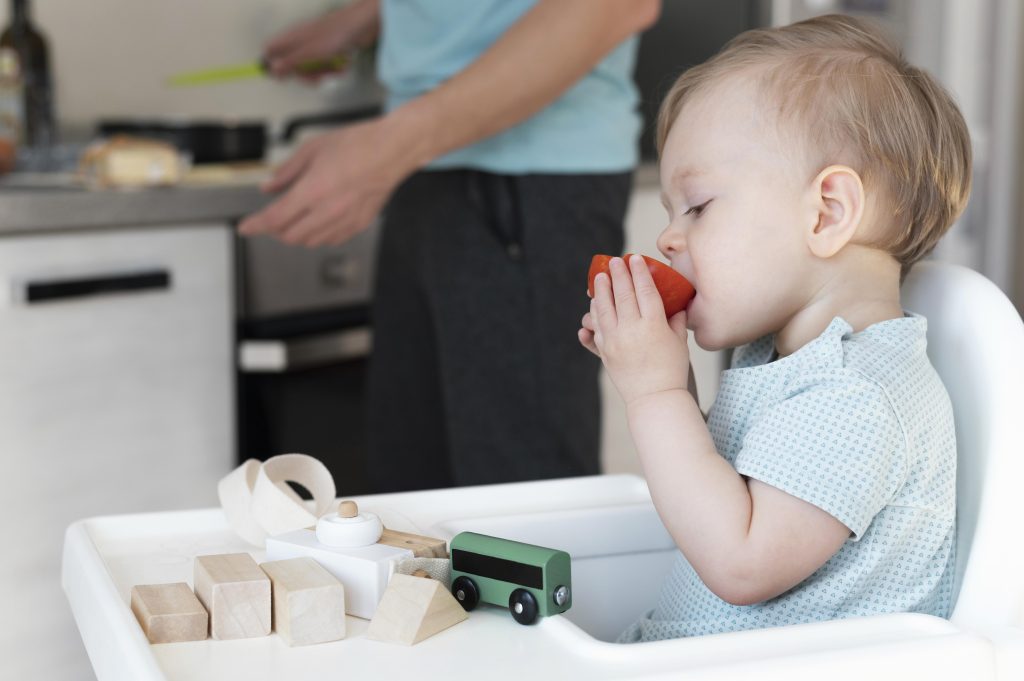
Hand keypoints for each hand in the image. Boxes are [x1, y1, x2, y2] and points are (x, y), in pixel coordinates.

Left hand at [237, 118, 408, 246]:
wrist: (391, 151)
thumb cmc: (356, 144)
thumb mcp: (312, 149)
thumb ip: (286, 172)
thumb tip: (268, 186)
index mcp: (313, 191)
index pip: (275, 218)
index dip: (256, 225)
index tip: (245, 228)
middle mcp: (328, 211)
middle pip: (290, 236)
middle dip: (276, 229)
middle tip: (273, 217)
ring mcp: (345, 221)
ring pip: (311, 242)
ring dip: (297, 233)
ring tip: (296, 217)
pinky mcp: (359, 225)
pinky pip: (331, 240)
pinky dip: (318, 235)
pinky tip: (318, 221)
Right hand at [263, 0, 378, 79]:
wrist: (362, 24)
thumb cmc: (335, 35)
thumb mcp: (310, 54)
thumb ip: (290, 62)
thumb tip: (272, 69)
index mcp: (292, 37)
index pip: (272, 49)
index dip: (274, 65)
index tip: (284, 79)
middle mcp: (302, 39)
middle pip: (293, 63)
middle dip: (307, 75)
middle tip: (318, 78)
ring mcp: (316, 43)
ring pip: (312, 66)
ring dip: (325, 72)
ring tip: (336, 69)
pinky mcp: (331, 48)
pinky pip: (327, 63)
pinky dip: (335, 67)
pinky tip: (344, 64)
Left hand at [579, 255, 689, 404]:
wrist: (655, 398)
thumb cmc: (672, 370)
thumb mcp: (680, 342)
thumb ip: (676, 321)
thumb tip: (677, 304)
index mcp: (654, 324)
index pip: (645, 290)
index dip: (639, 272)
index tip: (634, 259)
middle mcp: (632, 330)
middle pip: (623, 295)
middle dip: (618, 274)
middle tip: (614, 261)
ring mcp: (615, 341)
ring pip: (604, 309)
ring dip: (601, 290)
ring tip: (600, 277)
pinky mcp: (605, 352)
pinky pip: (596, 328)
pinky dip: (594, 315)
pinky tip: (594, 305)